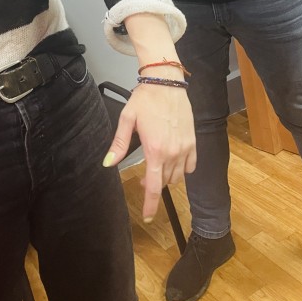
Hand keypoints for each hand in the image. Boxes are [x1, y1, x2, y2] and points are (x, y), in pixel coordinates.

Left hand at [106, 83, 195, 220]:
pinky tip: (173, 159)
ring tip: (157, 166)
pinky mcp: (193, 141)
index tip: (148, 218)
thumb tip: (108, 163)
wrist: (166, 82)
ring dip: (167, 176)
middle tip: (144, 177)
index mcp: (154, 150)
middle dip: (154, 184)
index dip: (151, 205)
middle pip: (165, 182)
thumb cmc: (145, 99)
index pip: (154, 187)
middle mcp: (172, 153)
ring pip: (177, 176)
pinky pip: (190, 165)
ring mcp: (185, 148)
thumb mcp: (127, 119)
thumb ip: (119, 144)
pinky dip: (182, 168)